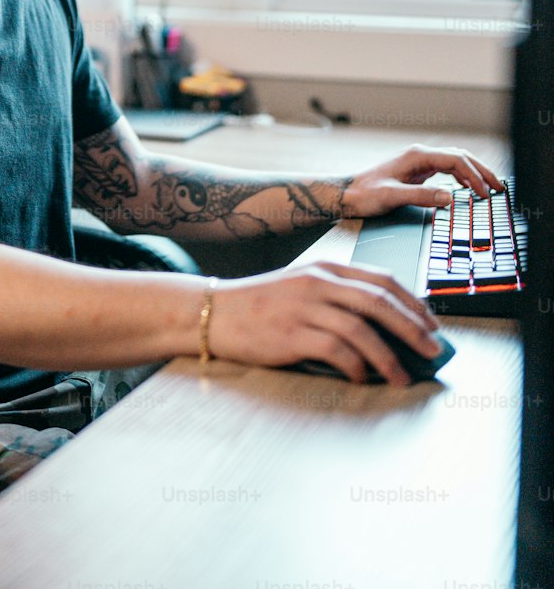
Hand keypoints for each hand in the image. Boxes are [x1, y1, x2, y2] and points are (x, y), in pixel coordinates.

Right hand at [209, 261, 440, 385]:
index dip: (412, 303)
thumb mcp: (301, 287)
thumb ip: (337, 297)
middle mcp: (318, 283)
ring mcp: (305, 308)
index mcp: (325, 269)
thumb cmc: (261, 305)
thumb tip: (384, 327)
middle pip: (379, 302)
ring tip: (402, 376)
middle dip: (413, 328)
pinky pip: (337, 351)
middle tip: (432, 350)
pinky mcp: (292, 334)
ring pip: (363, 329)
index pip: (382, 280)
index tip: (431, 324)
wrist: (215, 312)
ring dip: (390, 357)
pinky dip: (356, 367)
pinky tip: (362, 378)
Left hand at [340, 144, 503, 218]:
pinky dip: (460, 176)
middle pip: (459, 157)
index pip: (455, 160)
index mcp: (416, 156)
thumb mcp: (392, 196)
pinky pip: (445, 170)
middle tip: (498, 187)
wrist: (347, 193)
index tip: (485, 192)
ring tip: (488, 188)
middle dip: (480, 171)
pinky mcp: (416, 172)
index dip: (474, 176)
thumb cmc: (364, 194)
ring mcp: (418, 162)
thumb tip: (449, 198)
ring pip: (454, 162)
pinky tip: (466, 187)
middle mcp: (419, 155)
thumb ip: (421, 196)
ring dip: (472, 173)